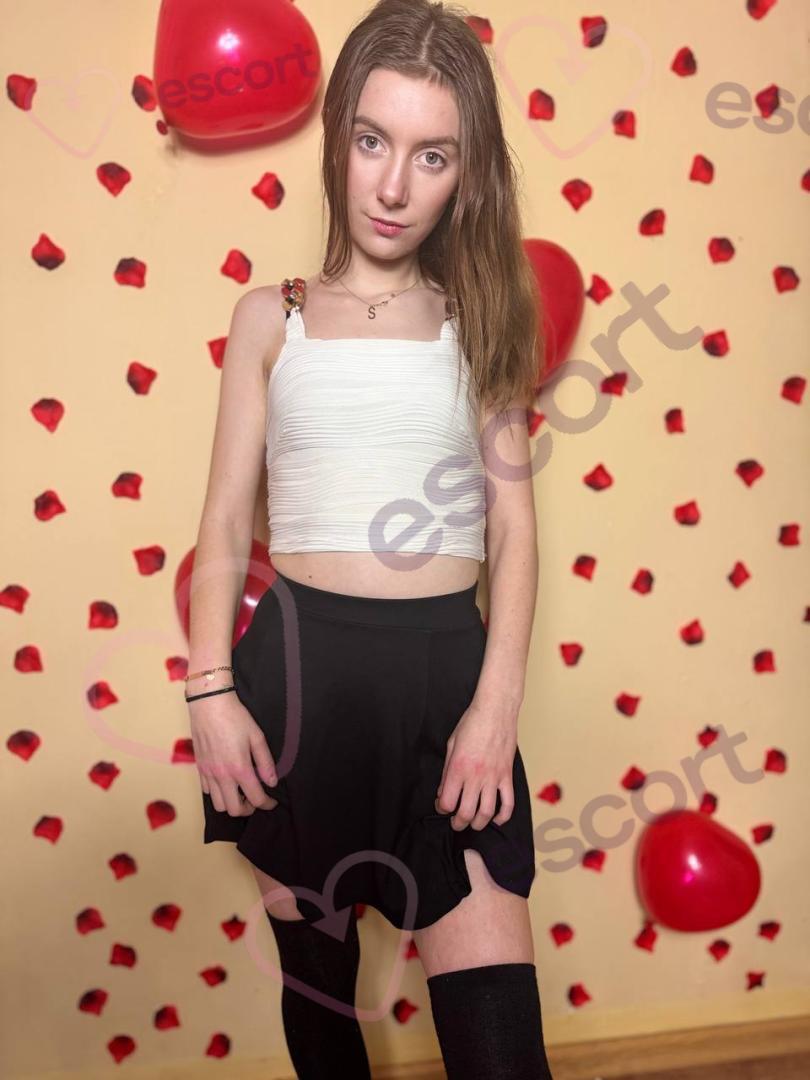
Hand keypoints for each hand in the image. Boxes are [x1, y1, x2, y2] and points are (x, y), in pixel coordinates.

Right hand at [189, 691, 278, 815]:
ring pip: (218, 805)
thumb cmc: (235, 717)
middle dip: (248, 809)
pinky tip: (226, 782)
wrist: (209, 704)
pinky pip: (207, 792)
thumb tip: (271, 782)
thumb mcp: (257, 737)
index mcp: (239, 768)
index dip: (267, 804)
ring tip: (240, 792)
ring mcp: (208, 773)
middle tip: (255, 798)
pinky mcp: (199, 768)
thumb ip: (265, 762)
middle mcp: (222, 775)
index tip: (272, 802)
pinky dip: (218, 793)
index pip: (256, 798)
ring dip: (231, 804)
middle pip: (234, 810)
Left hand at [433, 700, 517, 830]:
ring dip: (478, 823)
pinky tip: (497, 819)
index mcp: (458, 768)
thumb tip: (443, 790)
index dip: (442, 808)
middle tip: (456, 822)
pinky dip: (503, 816)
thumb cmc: (472, 723)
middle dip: (458, 823)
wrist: (495, 710)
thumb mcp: (451, 744)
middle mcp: (475, 776)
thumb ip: (447, 770)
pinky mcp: (507, 775)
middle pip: (466, 813)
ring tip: (473, 823)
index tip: (442, 805)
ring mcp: (493, 777)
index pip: (447, 802)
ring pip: (487, 812)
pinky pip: (508, 802)